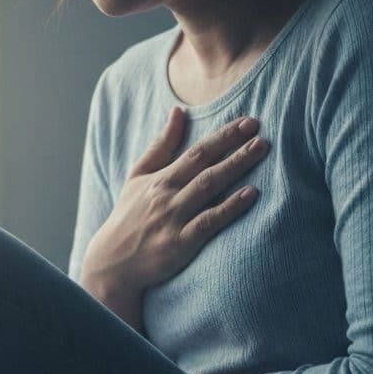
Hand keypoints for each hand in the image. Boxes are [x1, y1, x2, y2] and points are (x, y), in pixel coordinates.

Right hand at [80, 107, 267, 330]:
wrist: (112, 262)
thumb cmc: (129, 216)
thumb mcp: (138, 177)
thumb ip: (161, 145)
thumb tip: (178, 110)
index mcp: (159, 179)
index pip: (196, 152)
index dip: (222, 136)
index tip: (247, 122)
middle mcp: (166, 196)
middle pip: (204, 166)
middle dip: (233, 147)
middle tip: (260, 132)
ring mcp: (173, 220)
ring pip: (208, 188)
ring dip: (235, 168)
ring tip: (260, 151)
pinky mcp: (179, 244)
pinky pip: (208, 222)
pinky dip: (229, 207)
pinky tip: (250, 195)